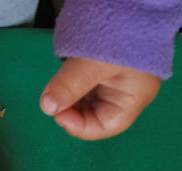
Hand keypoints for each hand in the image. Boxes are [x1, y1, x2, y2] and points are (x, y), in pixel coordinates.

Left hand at [40, 57, 160, 139]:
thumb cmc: (121, 33)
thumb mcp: (93, 61)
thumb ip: (70, 85)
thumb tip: (47, 107)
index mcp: (134, 96)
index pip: (105, 126)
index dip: (78, 126)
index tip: (56, 112)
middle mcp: (126, 92)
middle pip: (95, 115)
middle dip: (72, 111)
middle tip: (53, 100)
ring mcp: (116, 80)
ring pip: (87, 101)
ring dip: (69, 99)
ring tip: (57, 87)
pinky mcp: (105, 68)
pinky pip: (85, 85)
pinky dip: (71, 86)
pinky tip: (63, 79)